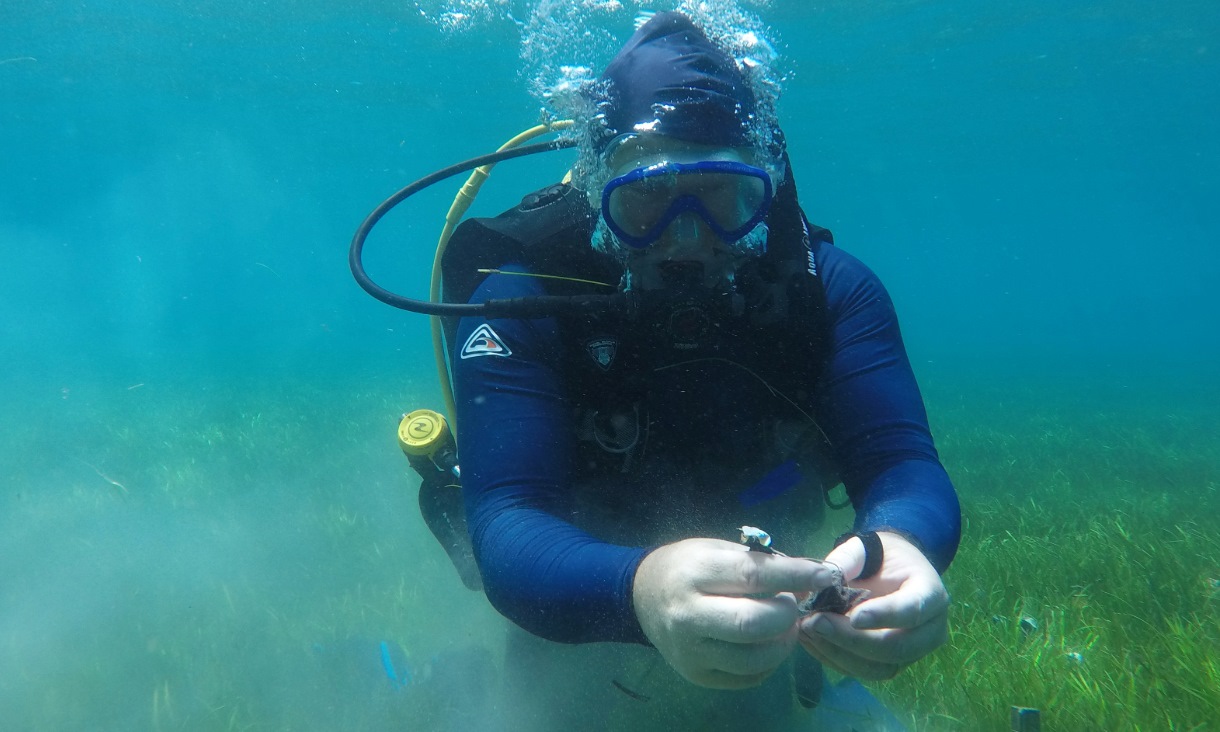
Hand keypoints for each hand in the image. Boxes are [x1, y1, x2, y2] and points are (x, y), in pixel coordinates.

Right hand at [633, 538, 836, 688]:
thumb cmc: (688, 565)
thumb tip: (810, 578)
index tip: (825, 575)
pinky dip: (768, 662)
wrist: (641, 596)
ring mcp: (690, 650)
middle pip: (754, 624)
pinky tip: (766, 644)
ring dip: (783, 643)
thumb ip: (760, 563)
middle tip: (793, 605)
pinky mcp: (696, 675)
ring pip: (755, 658)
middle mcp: (688, 614)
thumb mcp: (717, 548)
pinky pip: (747, 677)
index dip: (794, 576)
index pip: (753, 575)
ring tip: (784, 626)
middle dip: (787, 615)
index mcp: (695, 572)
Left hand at [798, 531, 949, 679]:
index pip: (914, 609)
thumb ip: (846, 560)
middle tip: (815, 622)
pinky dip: (835, 659)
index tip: (854, 617)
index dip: (885, 615)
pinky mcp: (892, 665)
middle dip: (853, 639)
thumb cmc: (879, 556)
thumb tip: (823, 581)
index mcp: (930, 592)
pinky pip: (865, 672)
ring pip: (880, 668)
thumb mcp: (864, 548)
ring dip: (839, 653)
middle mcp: (930, 629)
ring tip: (808, 630)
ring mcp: (913, 652)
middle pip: (897, 647)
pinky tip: (812, 640)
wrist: (887, 571)